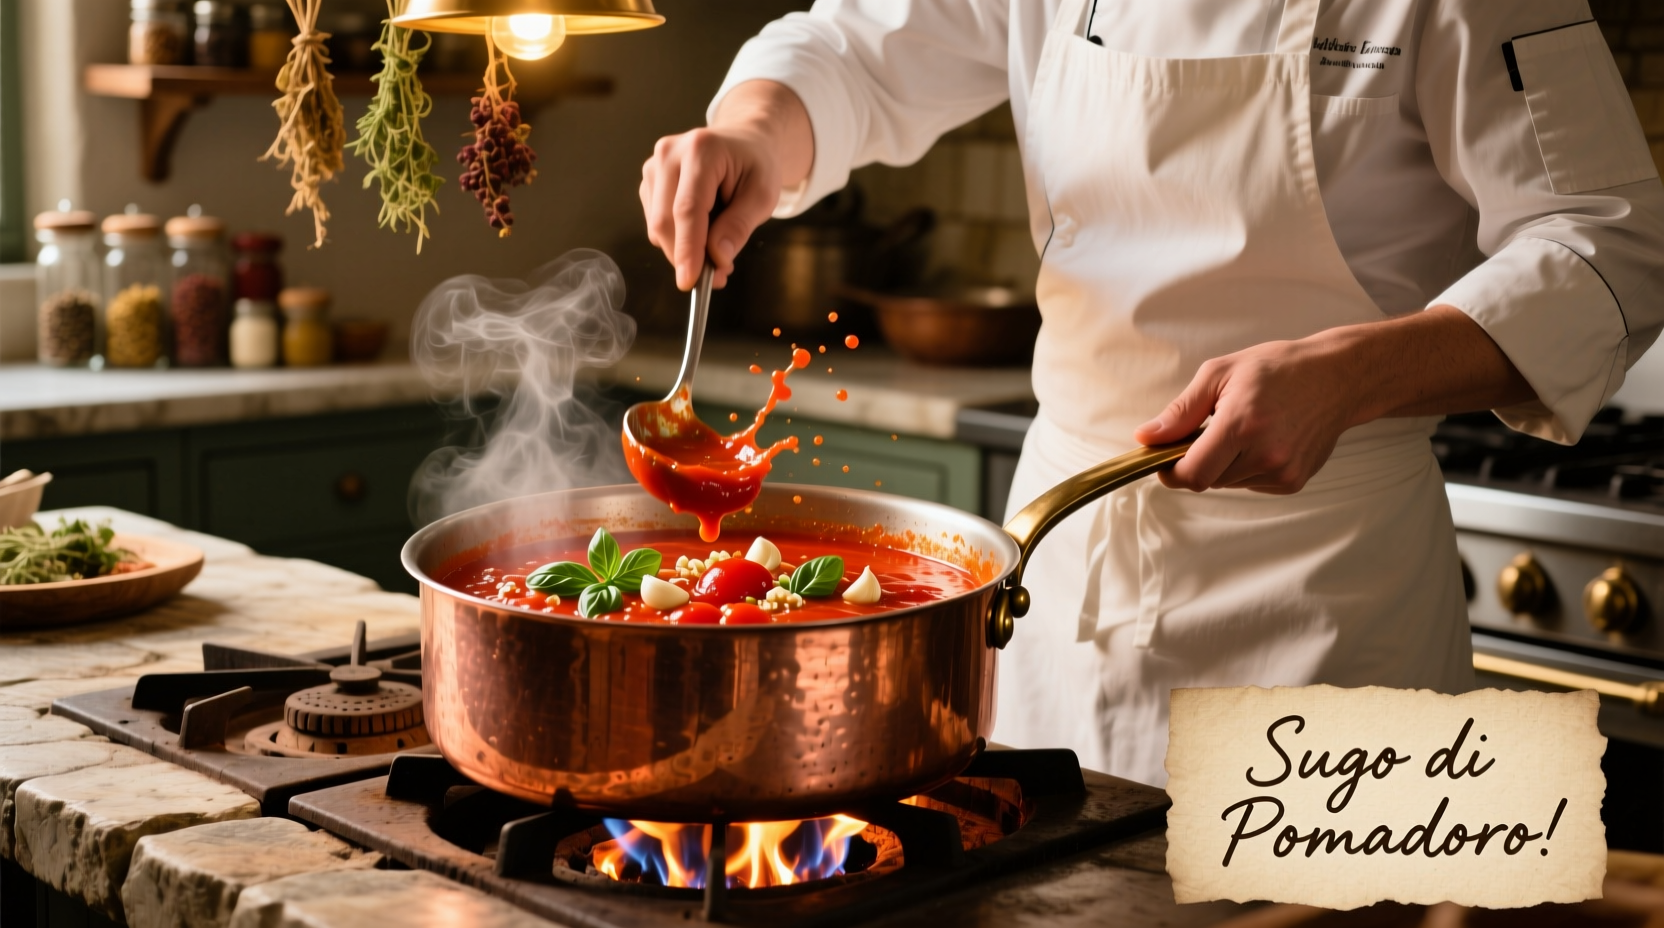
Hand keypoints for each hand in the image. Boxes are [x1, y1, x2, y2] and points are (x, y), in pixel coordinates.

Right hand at [639, 80, 812, 290]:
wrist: (744, 142)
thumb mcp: (763, 195)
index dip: (688, 248)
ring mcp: (653, 167)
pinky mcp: (649, 182)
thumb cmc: (755, 166)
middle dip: (688, 257)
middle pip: (666, 221)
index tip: (690, 281)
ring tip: (718, 250)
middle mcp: (669, 154)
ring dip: (684, 251)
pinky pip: (656, 224)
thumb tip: (718, 258)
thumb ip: (739, 225)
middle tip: (718, 277)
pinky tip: (702, 234)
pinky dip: (678, 240)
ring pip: (657, 227)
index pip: (688, 208)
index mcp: (701, 149)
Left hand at [1132, 338, 1358, 493]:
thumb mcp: (1220, 374)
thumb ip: (1180, 411)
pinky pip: (1252, 484)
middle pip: (1208, 480)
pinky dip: (1247, 468)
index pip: (1192, 474)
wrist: (1337, 377)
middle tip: (1212, 429)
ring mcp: (1283, 472)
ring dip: (1224, 464)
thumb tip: (1146, 438)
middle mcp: (1266, 454)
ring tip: (1244, 429)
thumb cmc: (1277, 369)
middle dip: (1198, 460)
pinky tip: (1264, 440)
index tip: (1165, 459)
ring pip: (1229, 483)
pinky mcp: (1294, 482)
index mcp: (1242, 425)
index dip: (1171, 472)